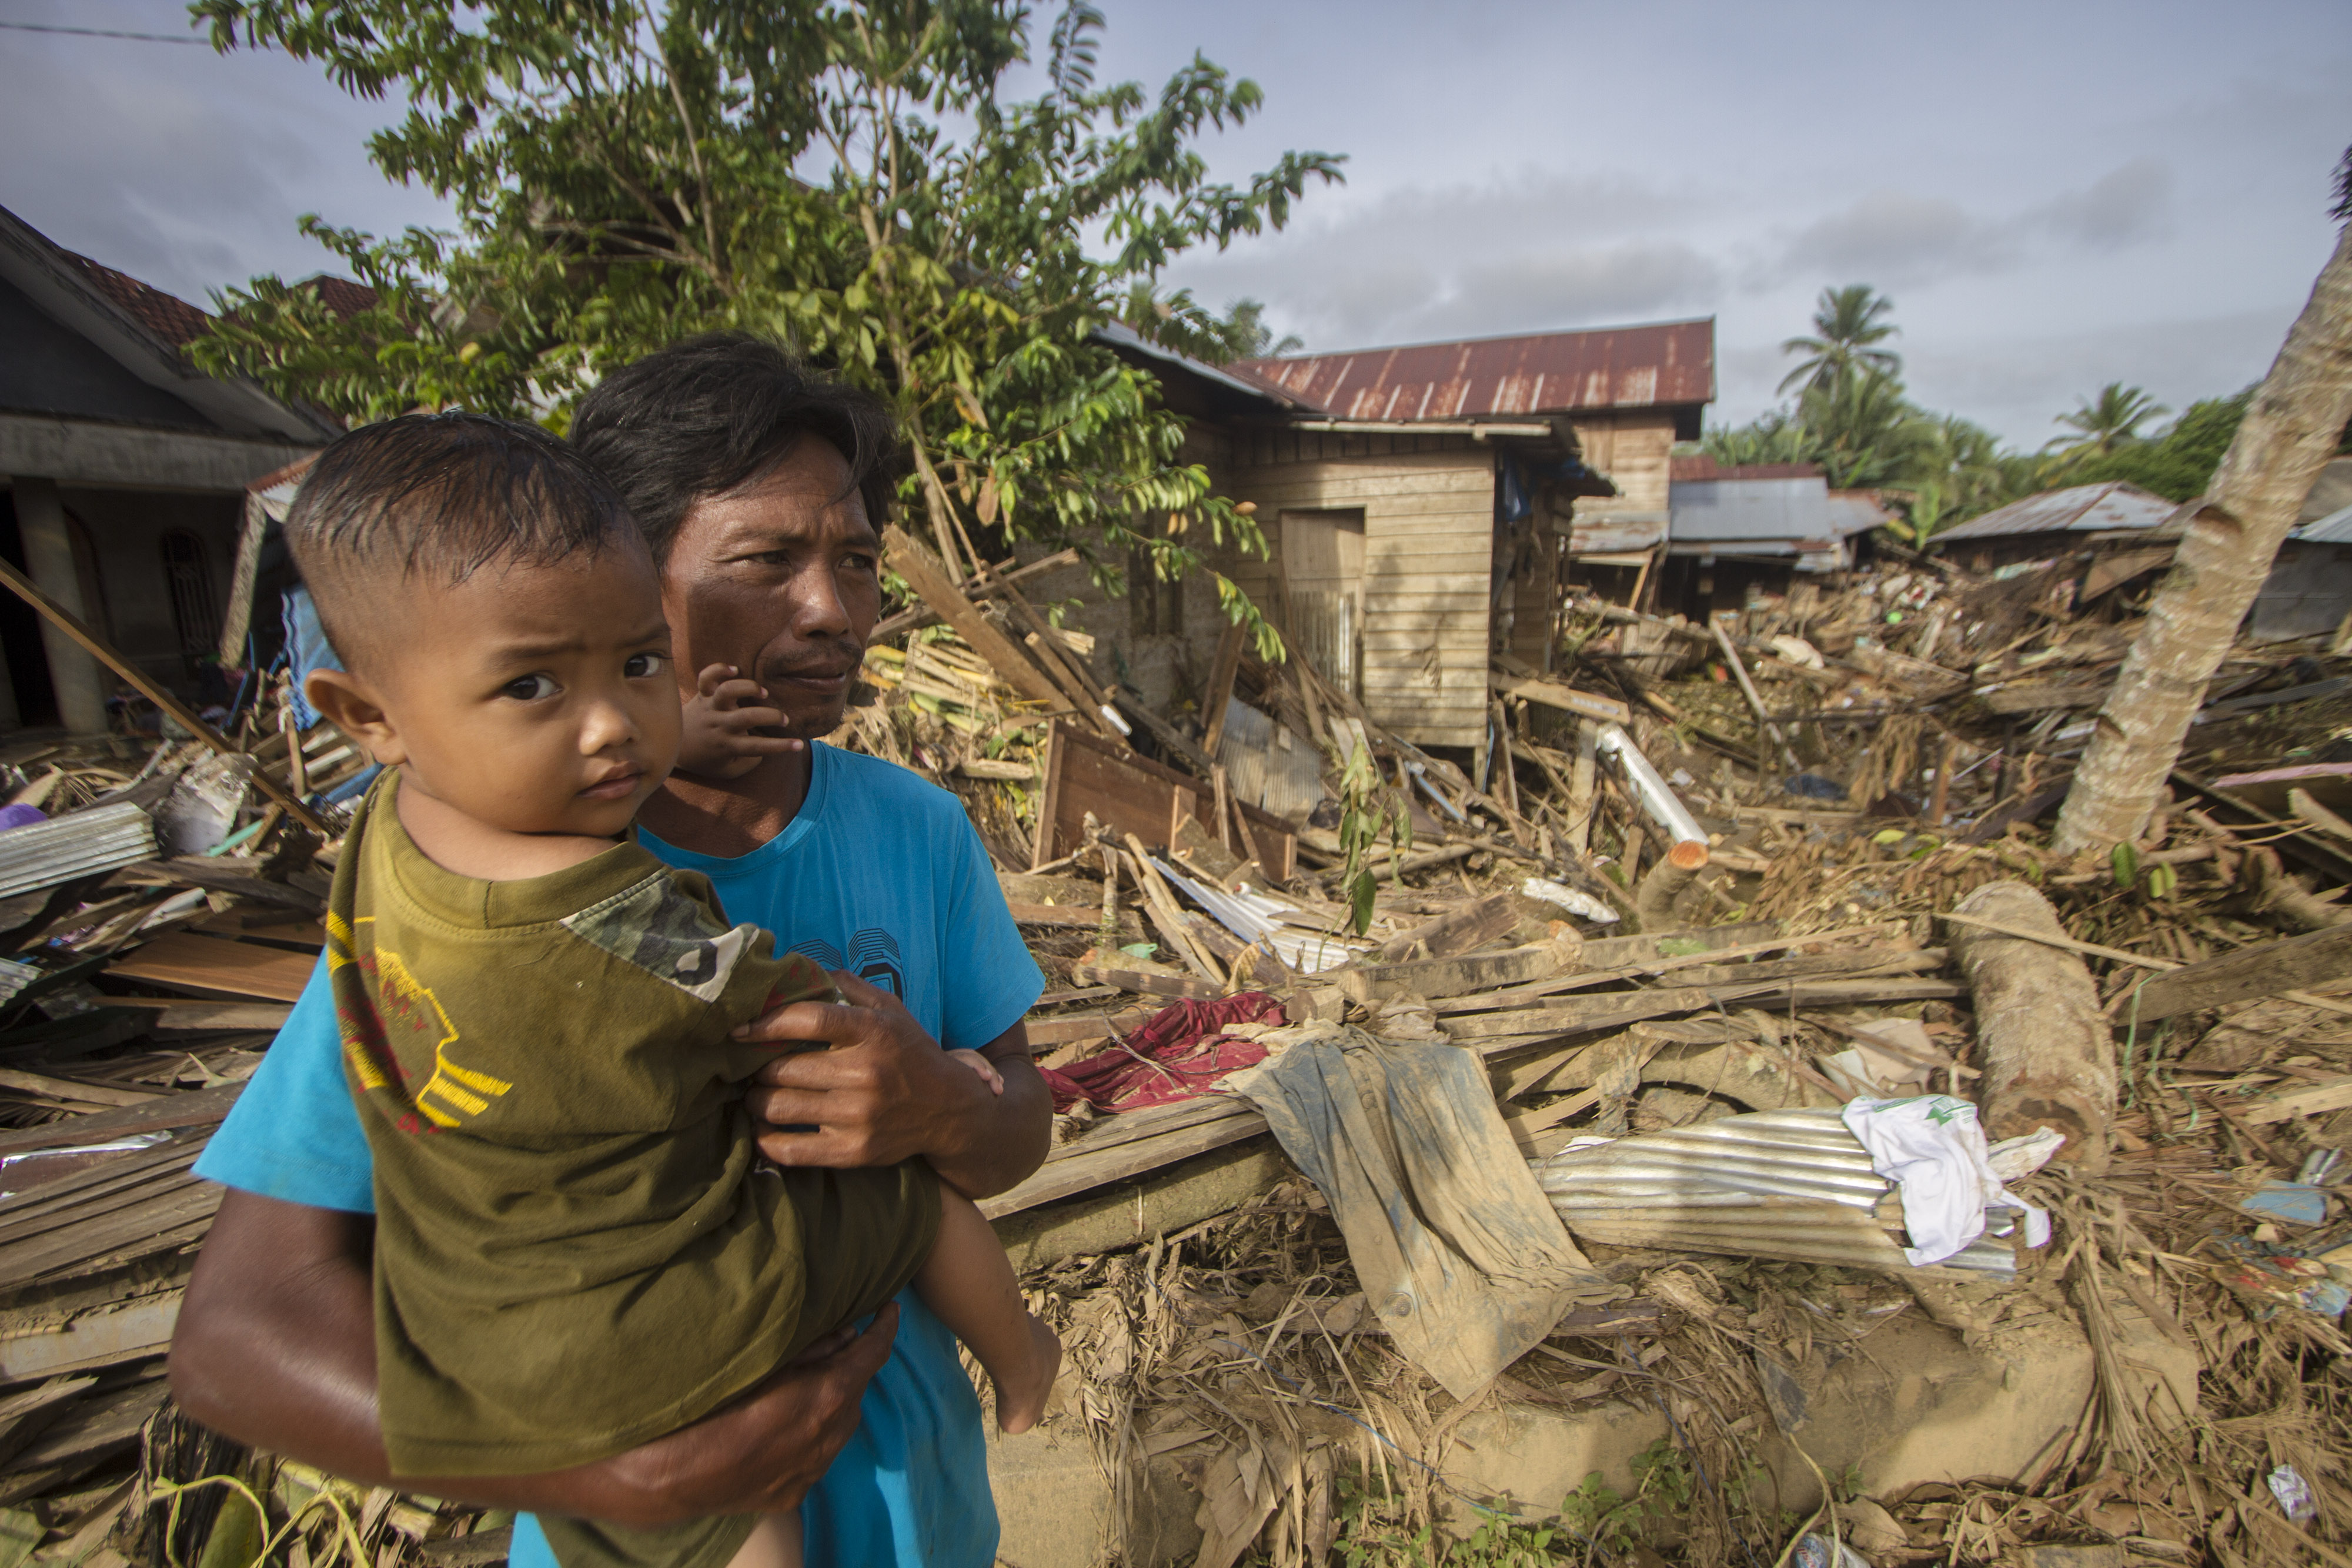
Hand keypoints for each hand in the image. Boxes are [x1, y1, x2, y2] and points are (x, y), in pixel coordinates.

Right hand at [173, 1190, 899, 1526]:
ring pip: (786, 1473)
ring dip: (829, 1416)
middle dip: (850, 1386)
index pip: (792, 1410)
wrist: (423, 1414)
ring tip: (856, 1347)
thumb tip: (679, 1130)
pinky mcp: (659, 1502)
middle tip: (883, 1320)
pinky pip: (759, 1488)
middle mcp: (670, 1486)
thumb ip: (630, 1224)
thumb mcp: (569, 1275)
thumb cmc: (496, 1326)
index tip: (878, 1307)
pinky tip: (808, 1389)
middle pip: (801, 1445)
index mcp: (660, 1442)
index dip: (846, 1360)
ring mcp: (665, 1501)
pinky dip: (794, 1445)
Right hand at [594, 1306, 898, 1520]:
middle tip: (840, 1340)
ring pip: (839, 1426)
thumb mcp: (762, 1358)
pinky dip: (812, 1433)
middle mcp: (830, 1436)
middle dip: (853, 1364)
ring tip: (813, 1379)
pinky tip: (789, 1422)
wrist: (665, 1475)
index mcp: (828, 1395)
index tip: (890, 1310)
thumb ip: (810, 1346)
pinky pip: (815, 1456)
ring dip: (833, 1400)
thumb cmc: (708, 1403)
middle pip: (856, 1391)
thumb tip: (843, 1333)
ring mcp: (812, 1470)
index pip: (873, 1352)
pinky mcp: (792, 1493)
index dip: (885, 1327)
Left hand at [676, 663, 799, 780]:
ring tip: (762, 692)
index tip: (799, 745)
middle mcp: (719, 724)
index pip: (757, 748)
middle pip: (747, 717)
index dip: (780, 747)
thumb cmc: (706, 760)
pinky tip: (734, 669)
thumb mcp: (728, 770)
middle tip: (783, 718)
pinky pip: (706, 677)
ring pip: (727, 691)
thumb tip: (764, 752)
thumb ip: (748, 763)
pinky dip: (719, 669)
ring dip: (748, 688)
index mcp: (727, 745)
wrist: (673, 747)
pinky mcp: (701, 695)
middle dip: (770, 716)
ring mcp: (710, 708)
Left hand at [734, 971, 1001, 1170]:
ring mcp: (857, 1116)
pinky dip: (766, 1140)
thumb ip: (848, 985)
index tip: (740, 1030)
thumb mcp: (890, 1010)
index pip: (806, 1020)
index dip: (765, 1023)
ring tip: (757, 1095)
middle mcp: (864, 1073)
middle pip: (782, 1068)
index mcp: (871, 1032)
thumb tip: (802, 969)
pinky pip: (790, 1149)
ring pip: (778, 1107)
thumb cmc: (910, 1052)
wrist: (948, 1109)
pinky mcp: (852, 1151)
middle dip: (758, 1068)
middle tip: (752, 1068)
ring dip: (756, 1101)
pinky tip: (764, 1129)